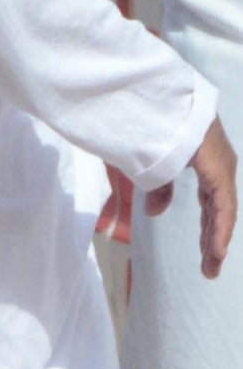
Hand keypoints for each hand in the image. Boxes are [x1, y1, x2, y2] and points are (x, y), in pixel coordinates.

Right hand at [149, 117, 236, 276]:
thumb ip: (158, 188)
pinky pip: (223, 206)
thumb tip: (157, 212)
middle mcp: (218, 166)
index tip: (206, 255)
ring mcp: (221, 167)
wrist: (148, 99)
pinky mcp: (219, 169)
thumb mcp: (150, 164)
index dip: (209, 231)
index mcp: (205, 163)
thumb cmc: (145, 125)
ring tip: (211, 268)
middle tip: (209, 268)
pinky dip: (219, 229)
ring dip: (216, 241)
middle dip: (212, 241)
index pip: (212, 204)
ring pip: (223, 212)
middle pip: (219, 212)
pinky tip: (215, 250)